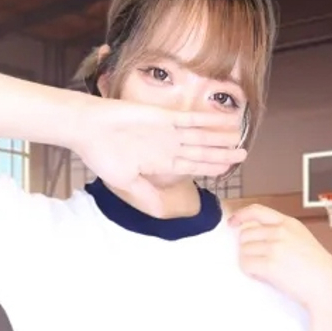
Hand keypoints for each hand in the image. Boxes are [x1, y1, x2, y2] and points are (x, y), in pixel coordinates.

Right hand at [73, 96, 245, 212]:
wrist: (88, 129)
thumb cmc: (102, 156)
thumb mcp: (126, 182)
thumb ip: (147, 196)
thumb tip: (162, 214)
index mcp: (159, 163)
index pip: (191, 166)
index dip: (210, 168)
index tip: (227, 170)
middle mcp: (166, 147)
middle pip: (200, 151)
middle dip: (221, 154)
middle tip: (243, 155)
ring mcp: (166, 131)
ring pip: (200, 135)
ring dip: (219, 138)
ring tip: (239, 138)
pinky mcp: (162, 116)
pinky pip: (190, 119)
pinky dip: (207, 121)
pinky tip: (223, 122)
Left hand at [229, 204, 331, 311]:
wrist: (328, 286)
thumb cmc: (318, 268)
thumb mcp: (302, 240)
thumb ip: (281, 234)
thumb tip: (255, 236)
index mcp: (289, 223)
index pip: (257, 211)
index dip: (240, 215)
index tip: (232, 222)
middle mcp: (281, 231)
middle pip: (245, 235)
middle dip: (248, 248)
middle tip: (260, 260)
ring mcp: (275, 247)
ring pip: (244, 251)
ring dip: (250, 261)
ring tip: (266, 270)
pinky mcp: (270, 264)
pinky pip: (246, 265)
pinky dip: (251, 272)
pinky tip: (264, 276)